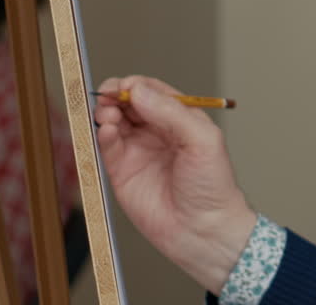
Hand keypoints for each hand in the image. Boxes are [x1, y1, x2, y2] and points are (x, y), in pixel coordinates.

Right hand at [94, 75, 256, 293]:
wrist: (203, 230)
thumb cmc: (212, 186)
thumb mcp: (202, 140)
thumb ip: (171, 112)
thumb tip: (138, 90)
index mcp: (179, 118)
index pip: (152, 91)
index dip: (136, 85)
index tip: (126, 85)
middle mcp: (157, 131)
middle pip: (128, 103)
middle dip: (116, 95)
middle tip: (109, 95)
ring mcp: (138, 150)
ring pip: (114, 121)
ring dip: (107, 112)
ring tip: (109, 115)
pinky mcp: (122, 172)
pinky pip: (108, 146)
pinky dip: (103, 134)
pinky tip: (107, 131)